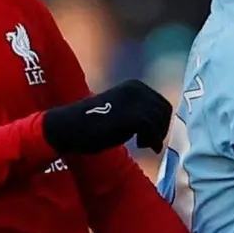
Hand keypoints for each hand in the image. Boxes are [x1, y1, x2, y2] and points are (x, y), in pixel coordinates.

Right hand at [42, 80, 172, 154]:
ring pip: (159, 120)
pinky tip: (140, 146)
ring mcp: (133, 101)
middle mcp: (136, 89)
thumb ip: (138, 112)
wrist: (69, 127)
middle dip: (160, 129)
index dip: (161, 123)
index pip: (162, 105)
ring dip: (155, 136)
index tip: (151, 137)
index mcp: (135, 86)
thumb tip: (160, 125)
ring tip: (141, 144)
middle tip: (147, 143)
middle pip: (164, 112)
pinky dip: (151, 140)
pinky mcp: (128, 115)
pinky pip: (151, 128)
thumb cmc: (93, 124)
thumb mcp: (121, 112)